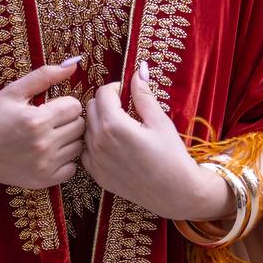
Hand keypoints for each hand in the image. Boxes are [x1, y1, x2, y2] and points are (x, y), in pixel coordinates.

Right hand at [0, 57, 85, 188]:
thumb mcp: (13, 92)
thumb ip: (44, 76)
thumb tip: (73, 65)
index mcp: (36, 120)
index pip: (75, 107)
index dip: (64, 103)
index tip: (50, 107)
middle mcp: (43, 145)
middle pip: (79, 127)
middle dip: (67, 120)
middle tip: (49, 121)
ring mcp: (44, 166)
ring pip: (78, 147)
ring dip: (67, 140)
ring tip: (48, 136)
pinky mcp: (43, 181)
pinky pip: (72, 168)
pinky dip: (64, 161)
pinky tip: (47, 154)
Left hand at [81, 60, 236, 220]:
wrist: (175, 193)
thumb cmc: (172, 156)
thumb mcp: (160, 121)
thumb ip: (143, 95)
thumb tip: (138, 70)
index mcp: (114, 126)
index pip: (103, 93)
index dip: (116, 88)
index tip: (128, 93)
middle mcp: (98, 142)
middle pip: (91, 108)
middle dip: (107, 103)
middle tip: (126, 108)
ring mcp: (95, 161)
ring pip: (87, 128)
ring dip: (100, 122)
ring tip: (123, 127)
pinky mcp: (96, 175)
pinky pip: (87, 149)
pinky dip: (97, 143)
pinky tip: (115, 146)